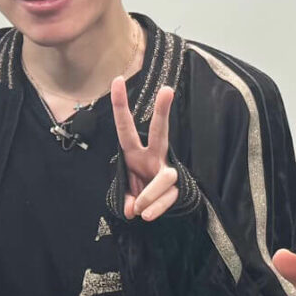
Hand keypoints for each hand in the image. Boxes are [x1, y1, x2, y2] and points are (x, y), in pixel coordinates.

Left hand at [110, 77, 179, 220]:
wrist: (156, 207)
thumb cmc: (137, 190)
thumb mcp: (124, 192)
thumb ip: (124, 198)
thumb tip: (132, 208)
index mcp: (134, 152)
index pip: (125, 127)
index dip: (120, 105)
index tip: (117, 80)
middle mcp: (153, 156)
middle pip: (159, 131)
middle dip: (162, 111)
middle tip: (167, 89)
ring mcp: (167, 170)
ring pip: (165, 178)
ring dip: (150, 195)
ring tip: (139, 211)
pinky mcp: (178, 187)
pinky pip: (168, 197)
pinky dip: (155, 208)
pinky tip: (146, 216)